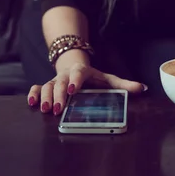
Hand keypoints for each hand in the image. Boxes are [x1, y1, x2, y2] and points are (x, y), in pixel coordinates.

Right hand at [27, 63, 146, 115]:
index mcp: (82, 71)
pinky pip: (36, 88)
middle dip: (59, 95)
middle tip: (58, 109)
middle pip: (60, 83)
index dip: (75, 80)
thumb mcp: (108, 79)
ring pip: (47, 86)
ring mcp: (55, 80)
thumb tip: (142, 88)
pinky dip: (32, 94)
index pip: (78, 73)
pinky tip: (32, 104)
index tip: (73, 89)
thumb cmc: (93, 77)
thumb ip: (123, 85)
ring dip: (45, 97)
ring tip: (45, 109)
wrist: (74, 66)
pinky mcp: (46, 86)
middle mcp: (66, 75)